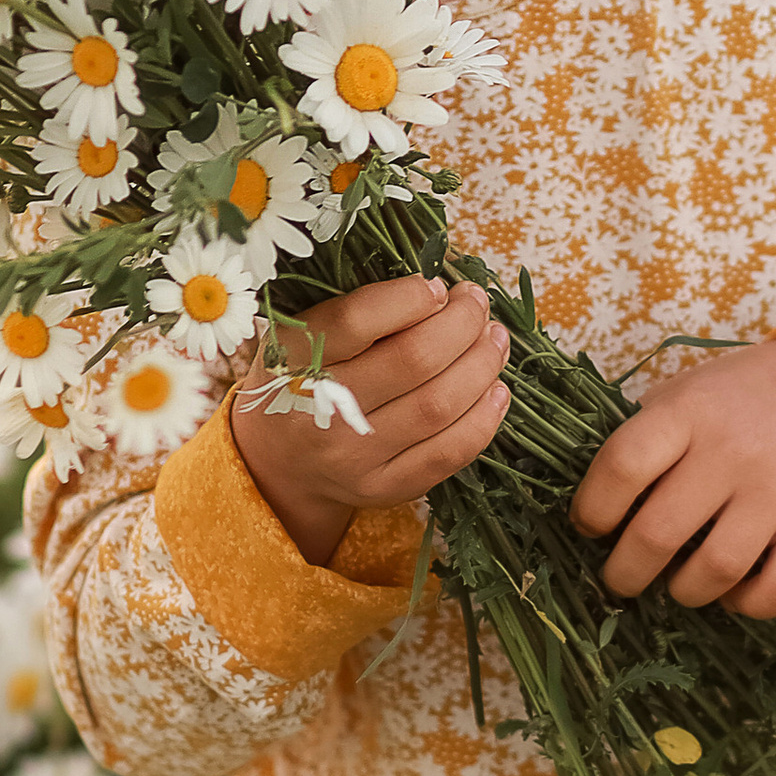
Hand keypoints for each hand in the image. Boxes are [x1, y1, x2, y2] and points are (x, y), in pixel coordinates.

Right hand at [229, 276, 510, 566]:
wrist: (278, 462)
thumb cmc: (300, 380)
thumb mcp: (302, 336)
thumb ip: (357, 313)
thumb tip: (442, 292)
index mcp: (293, 359)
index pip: (356, 321)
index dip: (409, 298)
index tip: (437, 286)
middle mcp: (319, 412)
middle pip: (412, 361)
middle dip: (461, 323)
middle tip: (476, 303)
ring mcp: (353, 457)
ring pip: (439, 405)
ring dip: (482, 364)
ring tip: (494, 339)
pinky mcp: (383, 488)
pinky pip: (448, 453)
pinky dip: (484, 417)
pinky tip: (496, 389)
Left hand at [571, 339, 775, 620]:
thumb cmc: (742, 398)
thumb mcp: (687, 394)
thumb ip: (645, 439)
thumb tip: (595, 504)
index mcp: (687, 412)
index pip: (622, 467)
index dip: (593, 508)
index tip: (590, 526)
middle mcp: (732, 451)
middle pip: (659, 533)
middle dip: (625, 572)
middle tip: (621, 578)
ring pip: (715, 570)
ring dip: (684, 592)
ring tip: (677, 585)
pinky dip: (746, 605)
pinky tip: (732, 593)